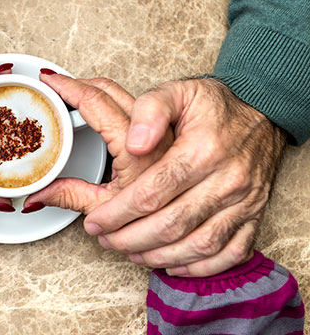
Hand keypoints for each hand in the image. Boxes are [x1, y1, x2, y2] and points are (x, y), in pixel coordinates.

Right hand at [24, 72, 172, 214]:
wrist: (188, 223)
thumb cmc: (155, 217)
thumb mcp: (105, 209)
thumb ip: (69, 196)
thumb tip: (38, 194)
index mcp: (134, 148)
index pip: (95, 103)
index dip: (69, 88)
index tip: (50, 81)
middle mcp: (151, 133)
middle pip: (109, 90)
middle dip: (78, 83)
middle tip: (55, 85)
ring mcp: (159, 131)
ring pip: (123, 95)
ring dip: (94, 91)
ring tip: (71, 95)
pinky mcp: (164, 135)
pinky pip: (134, 106)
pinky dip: (110, 102)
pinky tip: (97, 110)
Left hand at [85, 78, 285, 276]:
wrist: (263, 112)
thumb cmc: (213, 106)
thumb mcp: (177, 92)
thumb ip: (149, 111)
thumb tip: (134, 144)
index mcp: (203, 150)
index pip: (152, 192)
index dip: (118, 213)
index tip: (94, 221)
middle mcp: (227, 180)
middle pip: (171, 224)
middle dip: (130, 238)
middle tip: (104, 239)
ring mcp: (244, 201)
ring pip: (197, 244)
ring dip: (158, 255)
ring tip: (129, 252)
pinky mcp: (254, 215)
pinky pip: (229, 253)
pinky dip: (199, 266)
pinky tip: (171, 264)